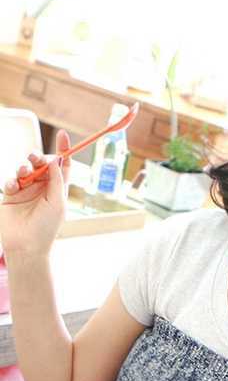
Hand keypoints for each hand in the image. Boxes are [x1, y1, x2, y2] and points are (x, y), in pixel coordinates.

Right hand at [0, 129, 71, 255]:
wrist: (26, 246)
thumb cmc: (46, 227)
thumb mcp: (58, 202)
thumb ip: (57, 180)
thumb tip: (57, 159)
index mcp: (58, 188)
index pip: (62, 165)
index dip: (64, 149)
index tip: (63, 135)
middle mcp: (43, 187)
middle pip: (41, 163)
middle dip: (38, 156)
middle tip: (35, 159)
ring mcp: (26, 190)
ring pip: (24, 168)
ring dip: (23, 166)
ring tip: (22, 172)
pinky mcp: (10, 195)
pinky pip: (10, 180)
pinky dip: (11, 180)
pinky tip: (12, 187)